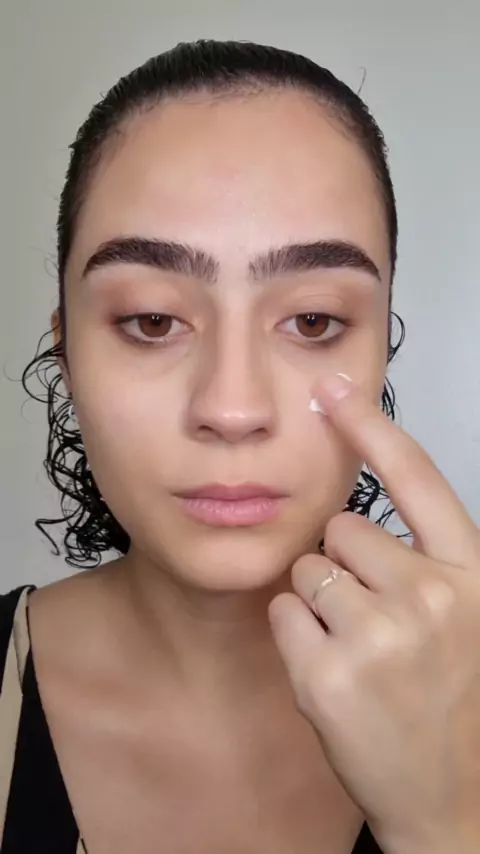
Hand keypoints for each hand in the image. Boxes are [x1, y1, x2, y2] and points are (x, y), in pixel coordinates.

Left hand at [268, 373, 479, 853]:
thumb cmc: (456, 701)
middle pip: (342, 528)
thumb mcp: (463, 616)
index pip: (416, 476)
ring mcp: (380, 636)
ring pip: (308, 568)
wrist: (457, 798)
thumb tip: (357, 512)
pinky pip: (283, 611)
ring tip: (359, 648)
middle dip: (345, 562)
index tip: (335, 389)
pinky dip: (297, 636)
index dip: (371, 425)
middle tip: (375, 617)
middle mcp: (431, 595)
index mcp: (470, 572)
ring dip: (320, 600)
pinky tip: (334, 673)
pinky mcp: (329, 674)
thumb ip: (421, 558)